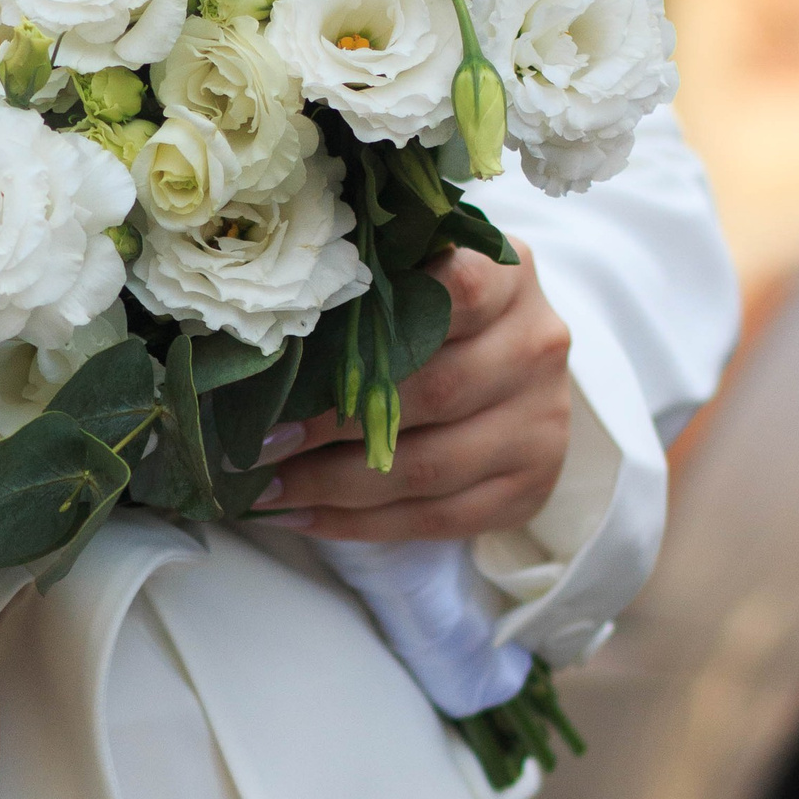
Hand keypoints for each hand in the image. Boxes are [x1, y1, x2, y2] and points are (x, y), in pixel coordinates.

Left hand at [249, 246, 571, 541]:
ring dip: (334, 487)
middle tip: (256, 446)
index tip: (282, 375)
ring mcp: (541, 420)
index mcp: (507, 276)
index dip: (364, 342)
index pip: (452, 295)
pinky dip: (360, 525)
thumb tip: (260, 335)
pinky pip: (438, 518)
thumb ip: (366, 288)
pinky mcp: (530, 483)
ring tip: (266, 489)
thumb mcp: (414, 273)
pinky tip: (302, 517)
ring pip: (430, 467)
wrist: (514, 360)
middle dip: (332, 427)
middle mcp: (535, 346)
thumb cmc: (439, 310)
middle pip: (433, 394)